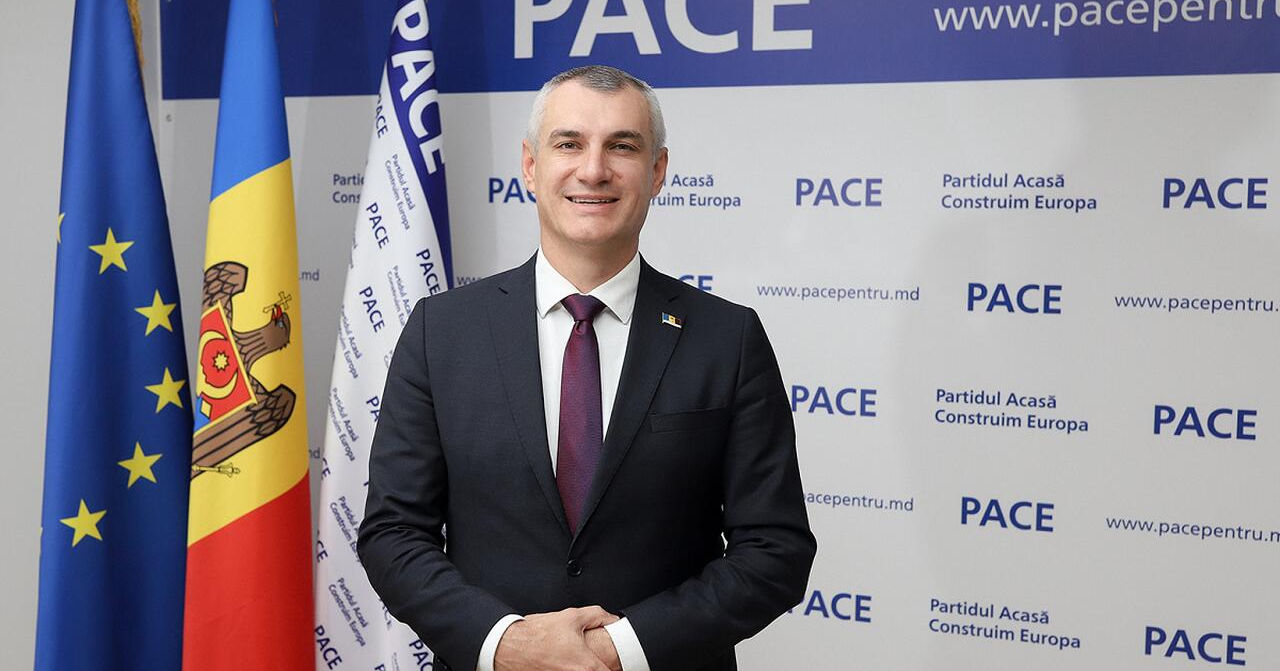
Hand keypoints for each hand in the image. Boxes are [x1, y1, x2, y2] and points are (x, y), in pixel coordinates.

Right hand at [495, 606, 618, 670]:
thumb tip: (612, 619)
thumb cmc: (536, 635)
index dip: (615, 668)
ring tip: (574, 660)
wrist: (509, 647)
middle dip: (598, 667)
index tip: (613, 664)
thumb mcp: (572, 617)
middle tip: (594, 660)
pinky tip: (562, 663)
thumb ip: (597, 616)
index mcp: (586, 666)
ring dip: (581, 669)